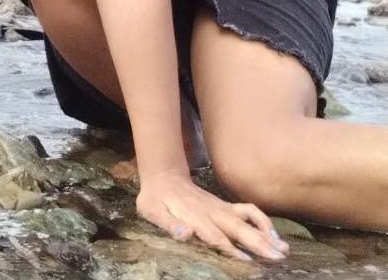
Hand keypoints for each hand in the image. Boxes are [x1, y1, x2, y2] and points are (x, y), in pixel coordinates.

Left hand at [136, 168, 289, 261]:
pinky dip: (262, 220)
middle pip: (237, 228)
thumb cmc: (155, 199)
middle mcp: (211, 212)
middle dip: (258, 242)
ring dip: (265, 231)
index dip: (230, 248)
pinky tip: (272, 233)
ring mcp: (220, 208)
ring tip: (283, 247)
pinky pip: (247, 210)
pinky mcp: (224, 206)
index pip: (215, 236)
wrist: (164, 176)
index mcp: (194, 217)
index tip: (247, 260)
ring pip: (247, 218)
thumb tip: (184, 232)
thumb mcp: (152, 211)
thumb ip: (169, 223)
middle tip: (278, 256)